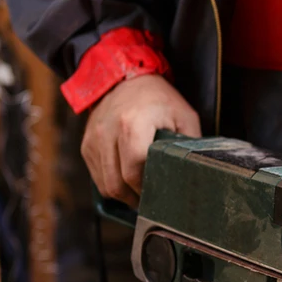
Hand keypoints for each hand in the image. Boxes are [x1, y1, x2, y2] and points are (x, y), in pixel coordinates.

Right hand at [82, 74, 199, 205]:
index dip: (147, 189)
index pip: (135, 171)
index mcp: (133, 123)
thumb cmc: (159, 99)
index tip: (160, 195)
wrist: (127, 79)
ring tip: (140, 195)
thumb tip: (195, 172)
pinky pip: (97, 176)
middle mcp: (108, 131)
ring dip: (123, 195)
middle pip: (117, 184)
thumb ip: (188, 145)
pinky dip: (112, 184)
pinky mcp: (87, 144)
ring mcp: (94, 139)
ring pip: (105, 185)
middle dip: (135, 199)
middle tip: (151, 202)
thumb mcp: (184, 117)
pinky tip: (127, 181)